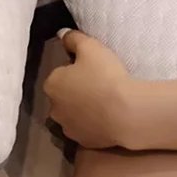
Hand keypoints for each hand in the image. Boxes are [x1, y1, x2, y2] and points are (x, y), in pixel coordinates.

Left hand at [44, 29, 135, 148]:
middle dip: (76, 90)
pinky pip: (86, 129)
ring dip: (83, 108)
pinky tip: (108, 117)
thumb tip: (61, 33)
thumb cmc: (105, 76)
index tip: (92, 68)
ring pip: (73, 114)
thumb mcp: (91, 47)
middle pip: (64, 95)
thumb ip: (73, 38)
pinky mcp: (83, 142)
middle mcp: (53, 108)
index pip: (60, 73)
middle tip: (99, 83)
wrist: (125, 113)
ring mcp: (67, 128)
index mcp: (52, 84)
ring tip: (105, 102)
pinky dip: (93, 124)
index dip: (76, 69)